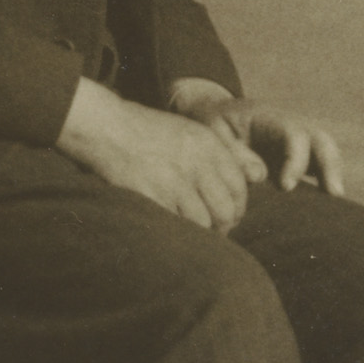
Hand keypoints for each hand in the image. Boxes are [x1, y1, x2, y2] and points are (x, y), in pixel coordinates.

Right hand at [55, 80, 256, 230]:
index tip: (229, 216)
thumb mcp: (191, 133)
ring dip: (202, 234)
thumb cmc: (148, 133)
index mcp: (209, 145)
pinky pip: (177, 226)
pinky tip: (174, 231)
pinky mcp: (153, 196)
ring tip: (195, 235)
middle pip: (227, 209)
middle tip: (215, 232)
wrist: (107, 127)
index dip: (238, 207)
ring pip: (204, 223)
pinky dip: (179, 234)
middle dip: (224, 226)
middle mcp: (197, 163)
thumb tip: (256, 178)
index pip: (240, 186)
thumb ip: (222, 155)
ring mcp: (174, 181)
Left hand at [186, 93, 345, 196]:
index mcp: (270, 118)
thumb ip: (234, 152)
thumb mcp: (213, 131)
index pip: (295, 134)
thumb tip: (260, 176)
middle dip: (330, 165)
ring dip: (334, 175)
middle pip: (321, 139)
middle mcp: (290, 126)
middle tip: (334, 194)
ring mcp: (297, 141)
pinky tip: (326, 208)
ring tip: (336, 204)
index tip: (287, 186)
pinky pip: (319, 166)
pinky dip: (326, 183)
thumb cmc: (213, 123)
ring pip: (326, 152)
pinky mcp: (297, 156)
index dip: (296, 159)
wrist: (216, 114)